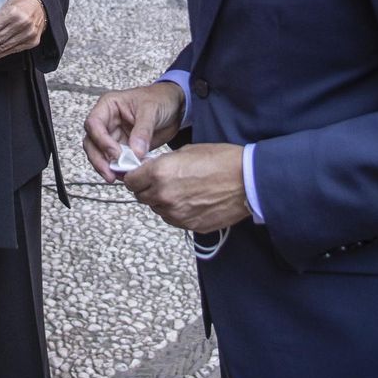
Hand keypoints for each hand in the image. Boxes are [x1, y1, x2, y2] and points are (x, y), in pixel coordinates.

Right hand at [82, 82, 184, 182]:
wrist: (174, 107)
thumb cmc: (160, 98)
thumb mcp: (151, 109)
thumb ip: (143, 131)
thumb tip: (135, 152)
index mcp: (109, 105)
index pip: (94, 123)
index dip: (101, 140)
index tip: (115, 154)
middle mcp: (107, 121)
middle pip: (92, 142)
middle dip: (98, 159)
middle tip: (110, 173)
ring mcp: (114, 135)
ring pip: (100, 153)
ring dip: (106, 167)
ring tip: (117, 177)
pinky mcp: (123, 147)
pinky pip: (115, 160)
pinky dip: (119, 169)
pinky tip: (127, 175)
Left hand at [122, 144, 249, 233]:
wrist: (247, 181)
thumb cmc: (221, 161)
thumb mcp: (185, 152)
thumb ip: (162, 163)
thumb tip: (149, 169)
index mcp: (159, 173)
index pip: (130, 181)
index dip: (134, 176)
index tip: (139, 174)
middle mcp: (163, 195)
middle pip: (141, 196)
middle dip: (147, 188)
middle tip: (160, 181)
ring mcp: (176, 213)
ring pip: (156, 209)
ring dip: (161, 200)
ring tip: (180, 190)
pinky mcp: (188, 225)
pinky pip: (173, 219)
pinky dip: (176, 211)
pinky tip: (190, 200)